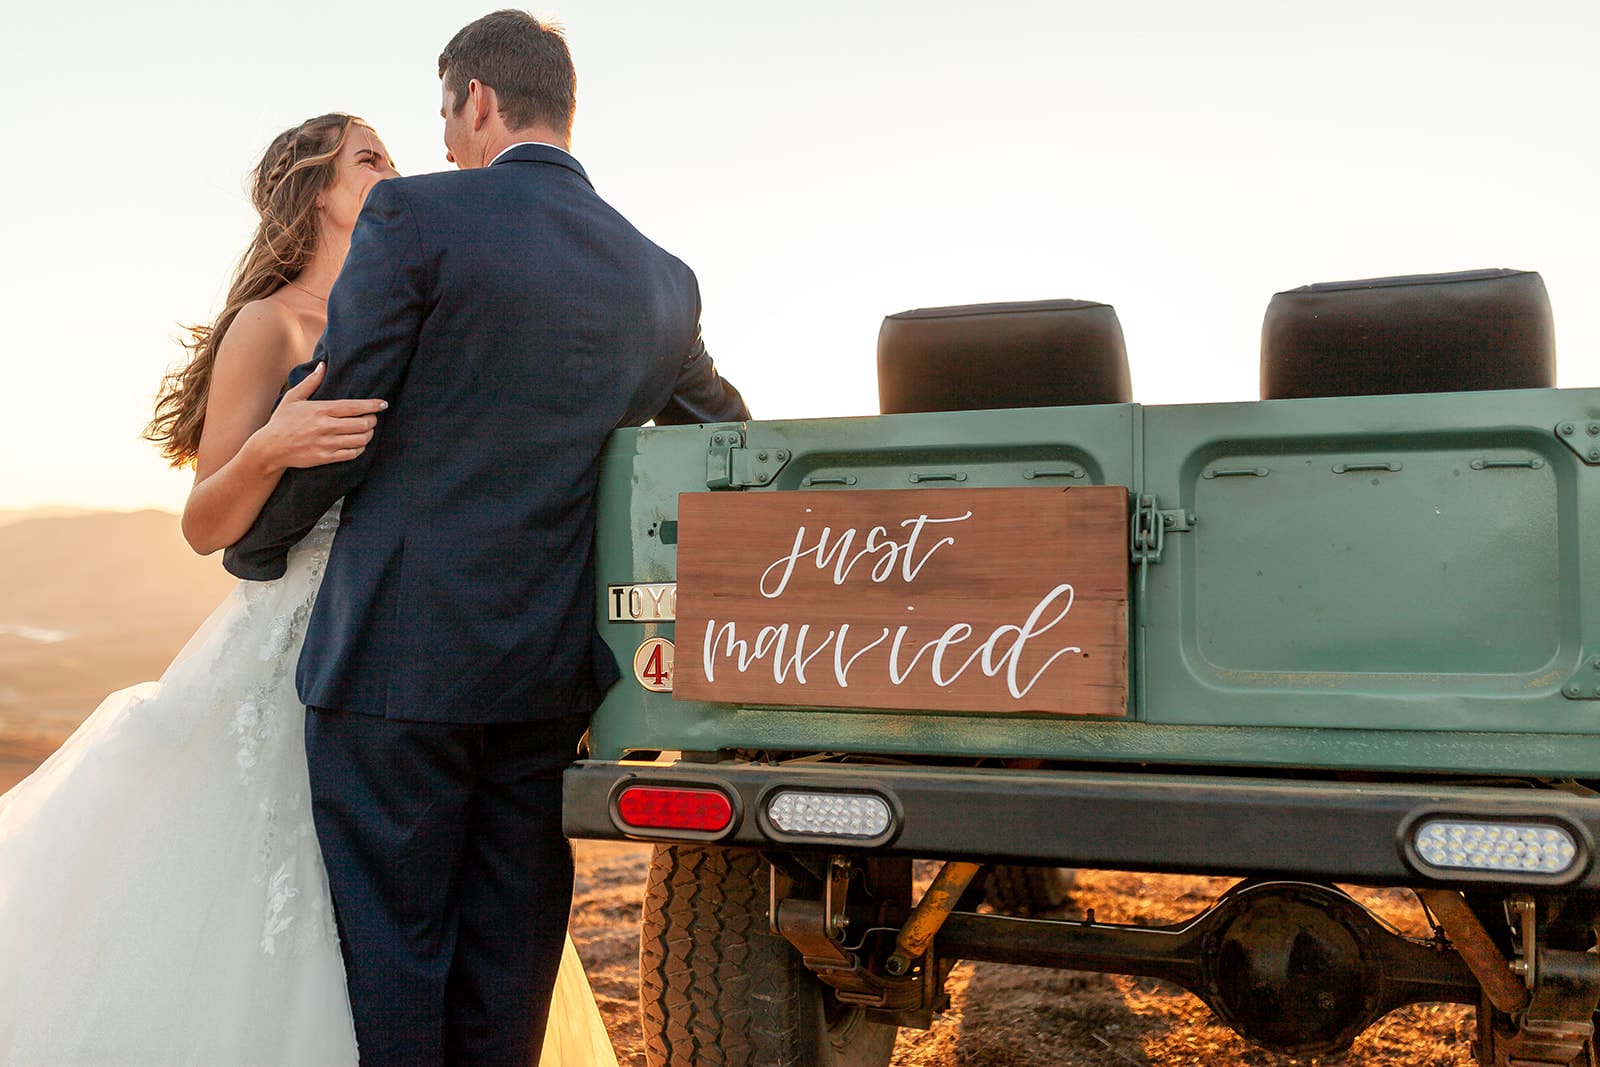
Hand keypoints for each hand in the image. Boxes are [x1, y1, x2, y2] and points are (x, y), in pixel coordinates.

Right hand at [255, 363, 387, 469]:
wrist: (270, 448)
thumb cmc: (281, 421)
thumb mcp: (293, 398)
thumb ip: (311, 382)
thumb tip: (323, 364)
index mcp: (320, 410)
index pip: (353, 406)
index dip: (372, 405)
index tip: (383, 404)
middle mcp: (325, 426)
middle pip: (362, 424)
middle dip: (372, 421)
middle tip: (372, 419)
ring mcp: (326, 443)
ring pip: (360, 440)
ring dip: (368, 435)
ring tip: (367, 431)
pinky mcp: (325, 457)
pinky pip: (351, 454)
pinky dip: (360, 449)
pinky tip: (359, 444)